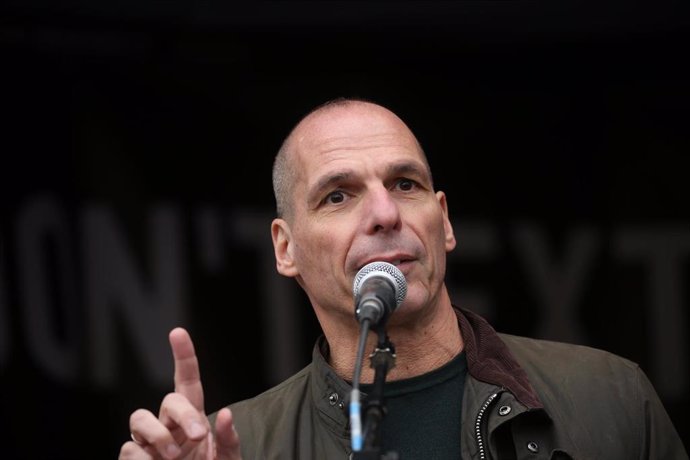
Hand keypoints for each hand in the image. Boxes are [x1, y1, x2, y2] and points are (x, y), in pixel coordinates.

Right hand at [119, 327, 241, 458]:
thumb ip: (228, 439)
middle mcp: (168, 424)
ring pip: (139, 418)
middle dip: (183, 414)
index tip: (178, 332)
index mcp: (193, 418)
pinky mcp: (133, 459)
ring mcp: (147, 442)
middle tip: (198, 436)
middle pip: (168, 400)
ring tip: (174, 457)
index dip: (183, 356)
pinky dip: (144, 459)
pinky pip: (129, 449)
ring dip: (158, 435)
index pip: (186, 381)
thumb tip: (224, 413)